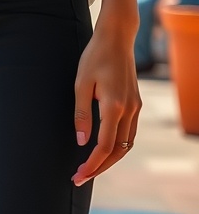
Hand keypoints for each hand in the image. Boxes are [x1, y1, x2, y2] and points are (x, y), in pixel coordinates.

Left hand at [72, 25, 140, 185]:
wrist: (117, 37)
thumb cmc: (96, 56)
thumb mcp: (81, 83)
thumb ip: (82, 114)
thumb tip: (82, 142)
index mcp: (114, 106)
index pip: (104, 146)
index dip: (91, 164)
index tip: (78, 175)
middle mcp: (129, 110)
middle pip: (118, 151)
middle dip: (100, 167)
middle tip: (81, 177)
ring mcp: (135, 107)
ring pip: (126, 145)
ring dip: (110, 159)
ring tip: (91, 167)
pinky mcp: (136, 103)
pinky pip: (130, 133)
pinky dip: (118, 146)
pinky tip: (105, 148)